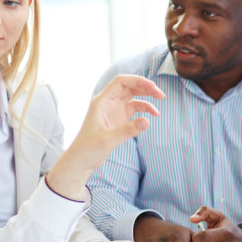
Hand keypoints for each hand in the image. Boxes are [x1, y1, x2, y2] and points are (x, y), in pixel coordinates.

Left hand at [46, 75, 163, 199]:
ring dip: (147, 96)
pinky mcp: (119, 118)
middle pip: (129, 86)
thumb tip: (147, 121)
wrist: (81, 160)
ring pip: (133, 95)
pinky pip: (134, 108)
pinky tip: (152, 116)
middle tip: (161, 95)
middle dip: (145, 87)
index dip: (138, 81)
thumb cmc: (88, 149)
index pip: (121, 82)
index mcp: (101, 102)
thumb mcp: (107, 141)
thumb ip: (127, 130)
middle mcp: (108, 102)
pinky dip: (145, 109)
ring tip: (160, 101)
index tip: (153, 87)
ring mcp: (114, 109)